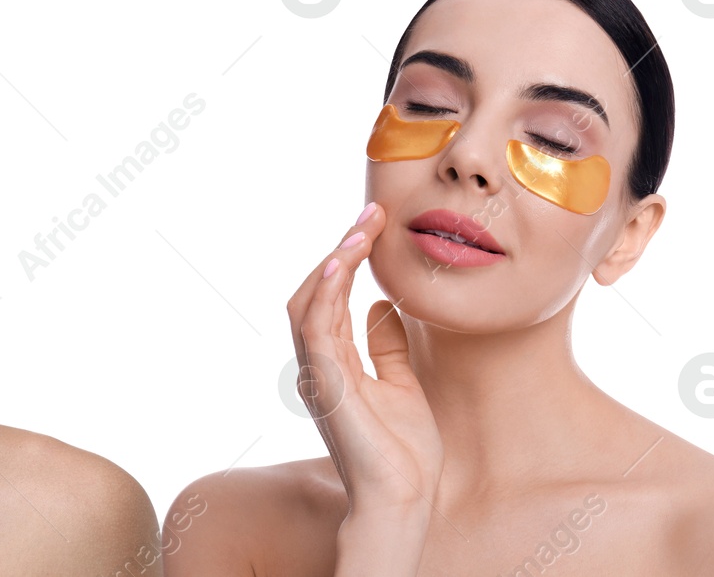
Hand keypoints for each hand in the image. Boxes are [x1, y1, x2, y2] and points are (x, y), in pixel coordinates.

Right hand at [286, 202, 443, 524]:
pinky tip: (348, 259)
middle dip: (341, 247)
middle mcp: (318, 364)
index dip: (349, 257)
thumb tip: (382, 306)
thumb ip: (387, 346)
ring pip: (310, 300)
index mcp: (334, 364)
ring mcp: (318, 373)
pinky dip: (328, 288)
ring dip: (336, 258)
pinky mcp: (326, 382)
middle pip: (315, 290)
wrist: (403, 499)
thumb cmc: (404, 453)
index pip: (332, 297)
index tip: (376, 223)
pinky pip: (317, 323)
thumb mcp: (402, 384)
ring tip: (364, 227)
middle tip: (372, 213)